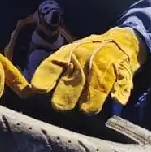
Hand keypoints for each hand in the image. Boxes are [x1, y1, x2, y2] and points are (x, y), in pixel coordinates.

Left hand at [28, 27, 146, 115]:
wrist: (120, 41)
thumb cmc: (85, 56)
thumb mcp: (67, 58)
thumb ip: (50, 75)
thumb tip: (28, 94)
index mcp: (68, 55)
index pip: (54, 64)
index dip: (46, 77)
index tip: (38, 90)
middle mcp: (85, 58)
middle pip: (76, 77)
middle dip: (67, 92)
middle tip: (60, 107)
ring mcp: (105, 64)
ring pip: (98, 81)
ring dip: (93, 95)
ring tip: (87, 110)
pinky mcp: (123, 71)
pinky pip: (122, 82)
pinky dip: (120, 90)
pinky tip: (116, 100)